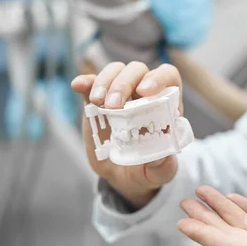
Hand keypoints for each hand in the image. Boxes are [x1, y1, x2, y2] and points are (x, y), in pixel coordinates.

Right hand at [71, 62, 183, 207]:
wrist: (124, 174)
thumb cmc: (149, 168)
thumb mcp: (160, 173)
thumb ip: (164, 167)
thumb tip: (161, 157)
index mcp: (165, 104)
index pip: (168, 76)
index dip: (158, 78)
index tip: (145, 91)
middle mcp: (143, 93)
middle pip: (137, 70)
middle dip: (125, 83)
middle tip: (114, 105)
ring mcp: (120, 94)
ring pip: (115, 71)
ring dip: (105, 81)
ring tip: (98, 102)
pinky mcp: (98, 101)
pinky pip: (91, 83)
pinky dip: (86, 81)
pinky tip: (78, 85)